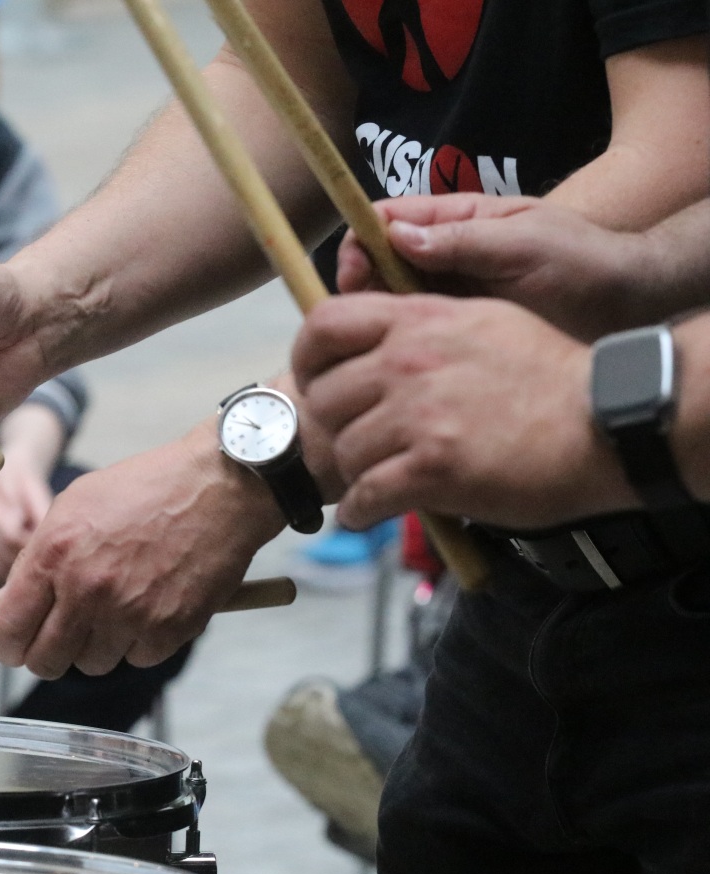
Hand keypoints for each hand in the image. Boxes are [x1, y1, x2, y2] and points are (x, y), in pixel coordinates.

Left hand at [0, 431, 284, 678]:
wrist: (218, 485)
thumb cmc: (143, 489)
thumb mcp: (72, 508)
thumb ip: (30, 563)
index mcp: (54, 555)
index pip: (8, 630)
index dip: (5, 645)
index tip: (13, 645)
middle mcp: (87, 589)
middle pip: (44, 662)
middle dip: (46, 654)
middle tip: (60, 635)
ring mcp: (130, 614)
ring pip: (91, 664)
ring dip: (96, 646)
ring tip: (115, 606)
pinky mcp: (169, 630)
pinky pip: (137, 659)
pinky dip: (140, 642)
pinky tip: (150, 605)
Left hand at [293, 293, 638, 529]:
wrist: (606, 422)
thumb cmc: (549, 376)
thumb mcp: (483, 322)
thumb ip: (422, 328)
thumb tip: (372, 346)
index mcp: (419, 321)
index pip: (324, 324)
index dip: (306, 357)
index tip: (313, 381)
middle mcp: (410, 362)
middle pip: (324, 397)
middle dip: (333, 427)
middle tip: (356, 443)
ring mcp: (420, 414)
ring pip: (344, 451)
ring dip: (354, 473)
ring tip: (378, 479)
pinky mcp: (433, 467)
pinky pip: (365, 495)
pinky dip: (360, 511)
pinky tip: (369, 512)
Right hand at [336, 195, 658, 341]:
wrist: (627, 305)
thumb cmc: (582, 263)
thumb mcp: (523, 244)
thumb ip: (460, 241)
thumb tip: (392, 236)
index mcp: (456, 221)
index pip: (384, 220)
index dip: (359, 244)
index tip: (354, 278)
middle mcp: (443, 255)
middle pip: (376, 263)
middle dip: (359, 288)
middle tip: (363, 322)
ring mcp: (448, 292)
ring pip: (388, 300)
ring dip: (375, 320)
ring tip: (375, 348)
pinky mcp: (455, 328)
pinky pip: (413, 330)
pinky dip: (397, 342)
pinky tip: (398, 360)